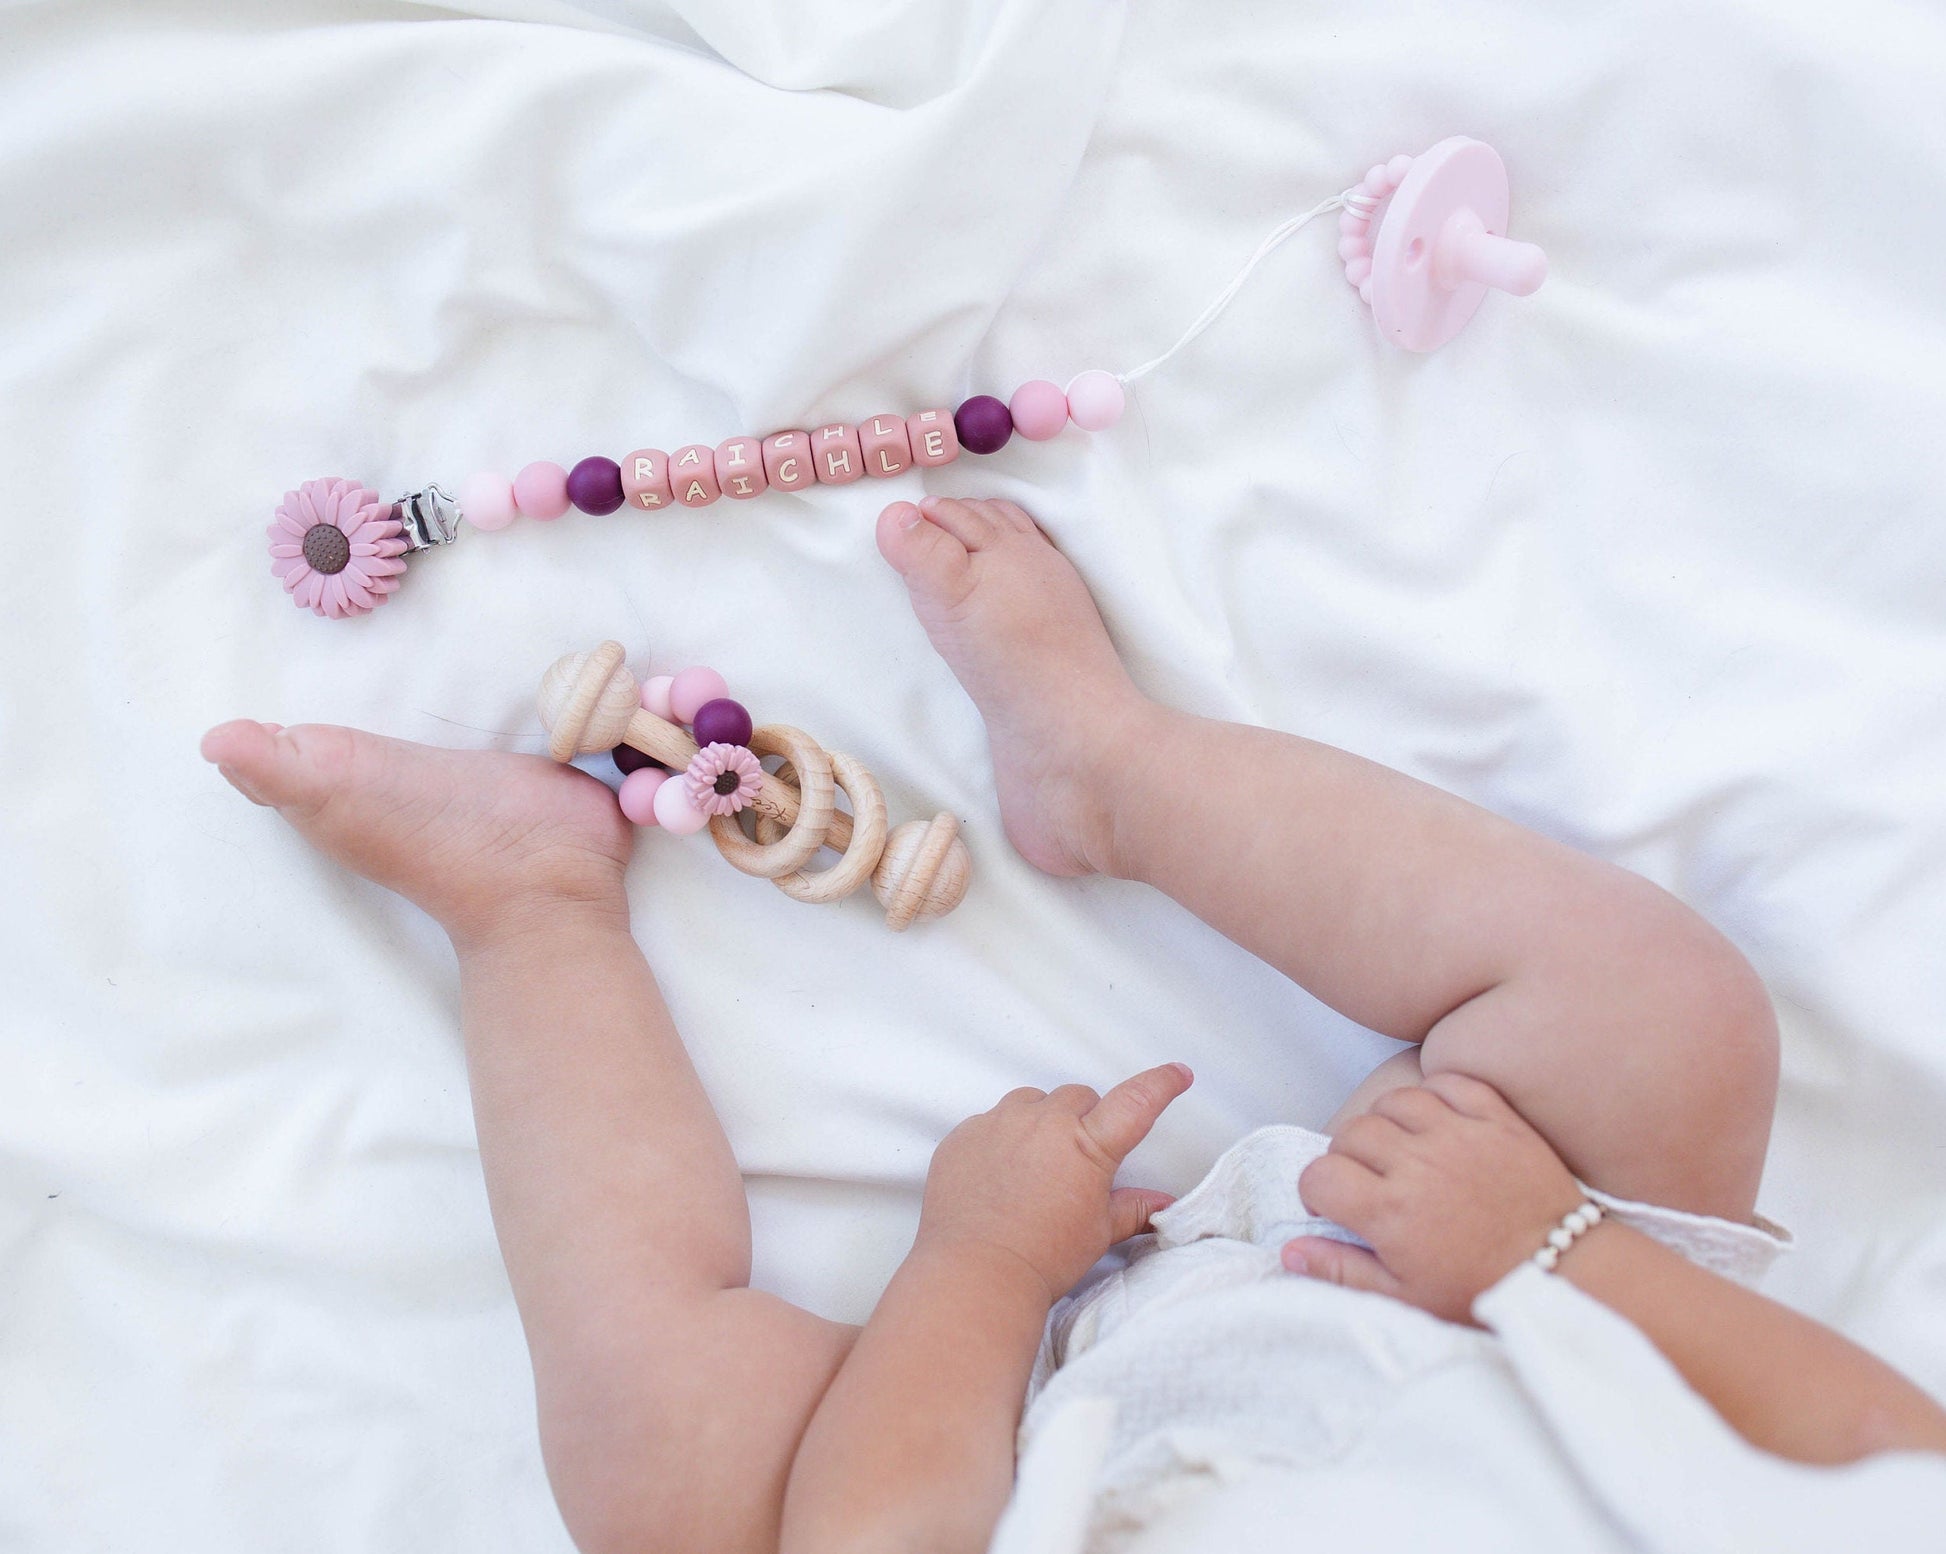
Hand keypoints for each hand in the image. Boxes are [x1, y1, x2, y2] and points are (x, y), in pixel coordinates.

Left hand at [916, 1064, 1193, 1300]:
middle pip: (1078, 1097)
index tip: (1178, 1074)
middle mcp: (1043, 1122)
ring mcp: (999, 1124)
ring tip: (1035, 1168)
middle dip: (1085, 1120)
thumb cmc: (1043, 1258)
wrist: (974, 1274)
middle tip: (1078, 1161)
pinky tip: (1000, 1178)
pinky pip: (990, 1121)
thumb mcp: (1097, 1233)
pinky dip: (1001, 1140)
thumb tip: (1162, 1204)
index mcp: (1087, 1146)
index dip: (1160, 1084)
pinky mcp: (964, 1135)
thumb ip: (1131, 1209)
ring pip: (1031, 1102)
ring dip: (1041, 1122)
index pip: (1135, 1102)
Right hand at [1283, 1073, 1585, 1322]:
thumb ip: (1343, 1271)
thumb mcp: (1407, 1298)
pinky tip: (1438, 1121)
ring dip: (1388, 1122)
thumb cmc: (1483, 1290)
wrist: (1567, 1273)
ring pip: (1395, 1101)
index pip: (1320, 1175)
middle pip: (1352, 1132)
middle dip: (1348, 1155)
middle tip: (1369, 1180)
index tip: (1336, 1205)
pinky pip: (1449, 1082)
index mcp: (1389, 1211)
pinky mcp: (1496, 1118)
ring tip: (1402, 1149)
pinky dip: (1436, 1094)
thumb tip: (1290, 1251)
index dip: (1318, 1190)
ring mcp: (1458, 1135)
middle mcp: (1418, 1164)